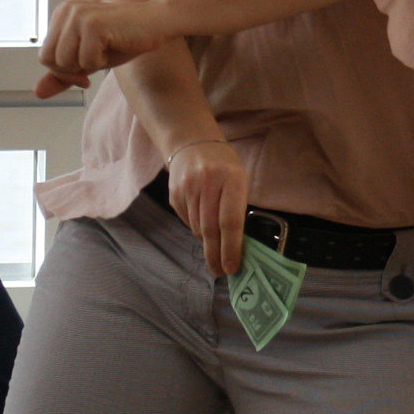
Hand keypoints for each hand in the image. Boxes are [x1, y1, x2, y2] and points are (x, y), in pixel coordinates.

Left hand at [39, 0, 175, 88]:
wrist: (155, 23)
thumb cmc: (123, 41)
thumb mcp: (87, 60)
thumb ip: (62, 75)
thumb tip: (37, 93)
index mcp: (61, 13)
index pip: (44, 56)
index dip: (64, 71)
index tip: (85, 69)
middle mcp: (66, 10)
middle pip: (49, 60)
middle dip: (73, 71)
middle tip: (97, 62)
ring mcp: (78, 15)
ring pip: (65, 61)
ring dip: (88, 66)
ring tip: (106, 51)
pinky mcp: (93, 24)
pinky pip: (85, 60)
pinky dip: (101, 62)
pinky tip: (114, 46)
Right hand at [167, 138, 249, 276]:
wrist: (193, 142)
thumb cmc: (224, 165)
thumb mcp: (239, 180)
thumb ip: (237, 208)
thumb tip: (235, 246)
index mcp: (232, 179)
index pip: (231, 221)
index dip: (231, 248)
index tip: (231, 268)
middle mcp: (208, 183)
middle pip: (210, 228)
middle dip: (215, 254)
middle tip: (219, 272)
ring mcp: (188, 187)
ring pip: (196, 227)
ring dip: (206, 241)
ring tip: (213, 248)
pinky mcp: (174, 192)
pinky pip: (185, 220)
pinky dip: (194, 228)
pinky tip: (200, 224)